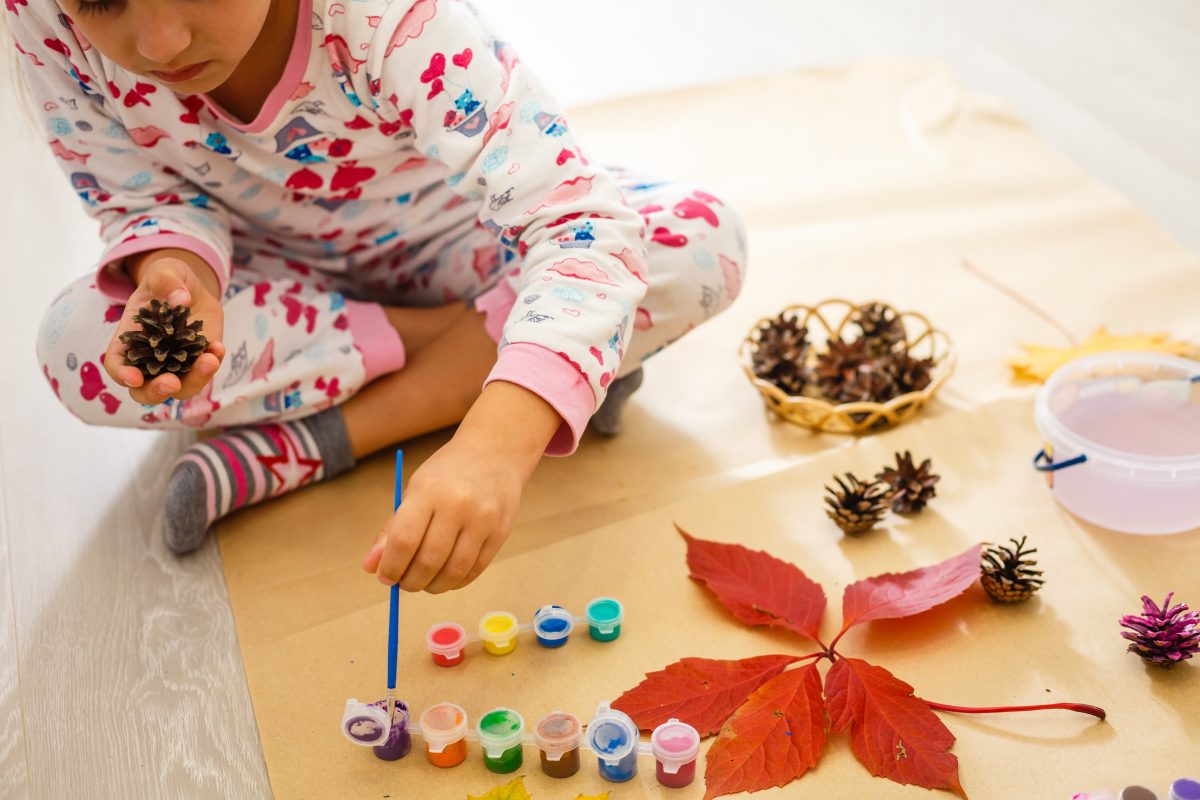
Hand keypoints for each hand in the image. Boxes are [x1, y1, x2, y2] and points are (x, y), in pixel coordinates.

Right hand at [105, 253, 224, 404]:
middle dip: (156, 391)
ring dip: (195, 380)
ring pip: (181, 388)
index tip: (134, 377)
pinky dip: (212, 364)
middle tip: (171, 382)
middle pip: (145, 390)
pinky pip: (205, 371)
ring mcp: (176, 365)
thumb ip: (166, 280)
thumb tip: (181, 299)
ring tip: (209, 359)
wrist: (191, 289)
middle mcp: (150, 360)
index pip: (117, 364)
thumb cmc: (166, 281)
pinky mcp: (199, 362)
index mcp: (129, 340)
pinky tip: (217, 346)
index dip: (122, 374)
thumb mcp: (163, 272)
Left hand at [362, 435, 523, 592]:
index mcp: (429, 491)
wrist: (494, 453)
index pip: (404, 541)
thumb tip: (370, 568)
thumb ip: (392, 530)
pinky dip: (456, 582)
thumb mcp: (415, 491)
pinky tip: (447, 577)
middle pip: (428, 561)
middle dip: (410, 582)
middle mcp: (458, 505)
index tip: (385, 577)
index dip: (391, 567)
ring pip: (453, 571)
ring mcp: (483, 519)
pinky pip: (475, 570)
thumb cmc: (446, 475)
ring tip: (425, 583)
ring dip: (433, 586)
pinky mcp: (501, 532)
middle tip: (404, 584)